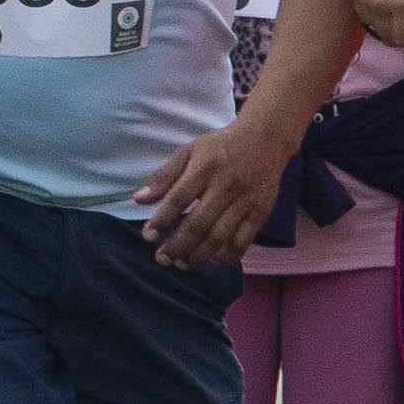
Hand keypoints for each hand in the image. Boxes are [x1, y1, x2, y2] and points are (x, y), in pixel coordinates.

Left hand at [135, 108, 301, 267]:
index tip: (148, 236)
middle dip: (177, 246)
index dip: (161, 220)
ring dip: (198, 256)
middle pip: (198, 224)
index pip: (178, 199)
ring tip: (181, 264)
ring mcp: (245, 201)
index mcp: (205, 168)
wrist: (265, 139)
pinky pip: (243, 241)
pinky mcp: (261, 212)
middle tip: (162, 259)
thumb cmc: (220, 147)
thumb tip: (139, 200)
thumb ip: (164, 176)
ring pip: (220, 237)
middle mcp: (226, 186)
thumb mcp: (189, 151)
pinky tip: (213, 260)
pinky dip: (228, 256)